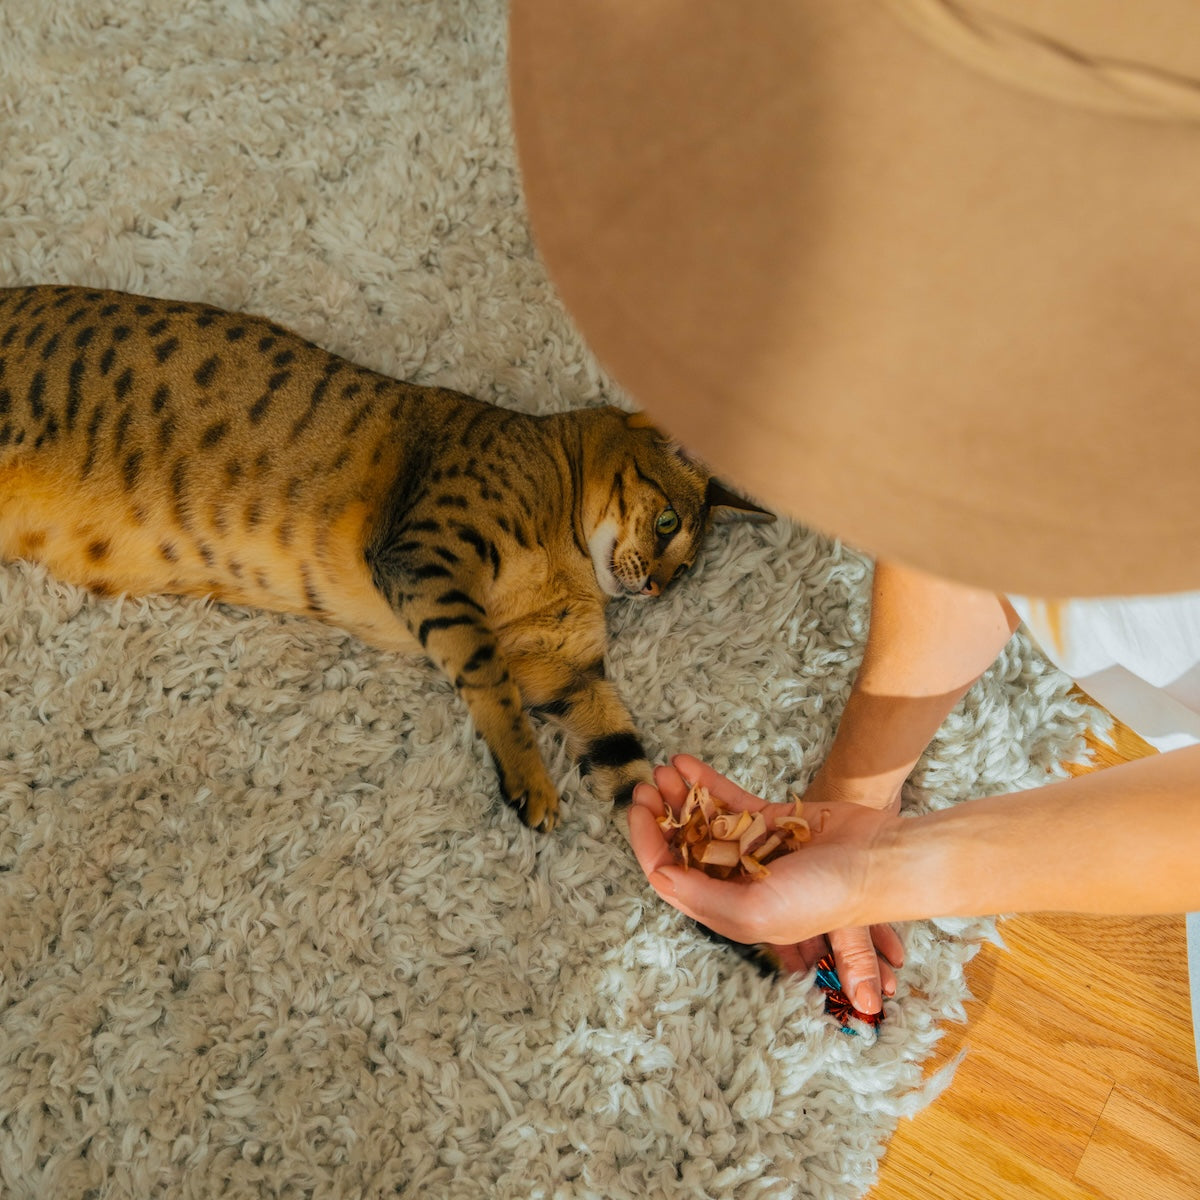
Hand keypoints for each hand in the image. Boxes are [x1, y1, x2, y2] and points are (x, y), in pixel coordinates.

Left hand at [628, 755, 904, 1013]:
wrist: (879, 862)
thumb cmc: (823, 897)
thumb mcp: (755, 911)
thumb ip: (702, 896)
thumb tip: (657, 875)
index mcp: (728, 910)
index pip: (671, 876)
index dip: (647, 844)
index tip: (635, 812)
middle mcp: (736, 881)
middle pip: (682, 846)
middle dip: (658, 817)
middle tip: (643, 787)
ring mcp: (753, 850)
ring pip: (702, 820)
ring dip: (679, 796)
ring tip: (661, 771)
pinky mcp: (770, 822)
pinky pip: (729, 801)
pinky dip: (705, 782)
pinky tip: (683, 762)